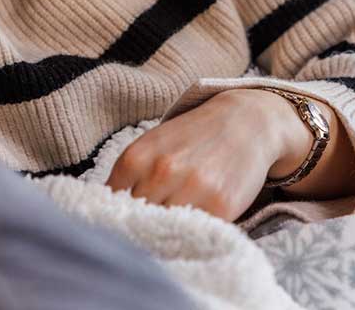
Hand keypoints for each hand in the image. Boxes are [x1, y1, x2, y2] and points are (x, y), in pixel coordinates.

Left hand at [104, 89, 297, 221]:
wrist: (246, 122)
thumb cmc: (194, 136)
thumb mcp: (154, 144)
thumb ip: (131, 176)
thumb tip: (108, 216)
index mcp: (137, 156)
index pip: (111, 205)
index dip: (117, 216)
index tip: (124, 221)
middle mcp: (163, 172)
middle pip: (136, 220)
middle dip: (141, 225)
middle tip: (150, 226)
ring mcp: (193, 190)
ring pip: (164, 230)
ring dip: (166, 233)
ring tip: (173, 226)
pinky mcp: (220, 207)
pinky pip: (195, 233)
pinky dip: (192, 233)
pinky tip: (195, 223)